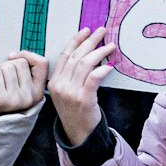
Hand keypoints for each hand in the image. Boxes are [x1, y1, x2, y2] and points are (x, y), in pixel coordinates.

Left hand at [0, 51, 48, 116]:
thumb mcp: (17, 84)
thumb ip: (23, 71)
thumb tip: (17, 54)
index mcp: (37, 93)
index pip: (42, 64)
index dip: (28, 55)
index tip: (14, 57)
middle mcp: (29, 98)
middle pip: (20, 62)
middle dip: (5, 66)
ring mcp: (15, 99)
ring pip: (6, 67)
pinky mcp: (0, 98)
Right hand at [49, 27, 114, 142]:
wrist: (78, 134)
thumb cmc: (75, 112)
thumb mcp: (66, 93)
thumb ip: (71, 76)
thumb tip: (87, 55)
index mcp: (55, 82)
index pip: (65, 55)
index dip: (76, 40)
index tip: (86, 31)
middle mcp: (61, 85)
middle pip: (76, 56)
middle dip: (90, 41)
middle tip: (102, 32)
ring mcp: (71, 93)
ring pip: (85, 65)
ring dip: (100, 53)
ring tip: (110, 47)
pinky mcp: (84, 99)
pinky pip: (93, 79)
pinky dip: (102, 70)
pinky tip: (109, 65)